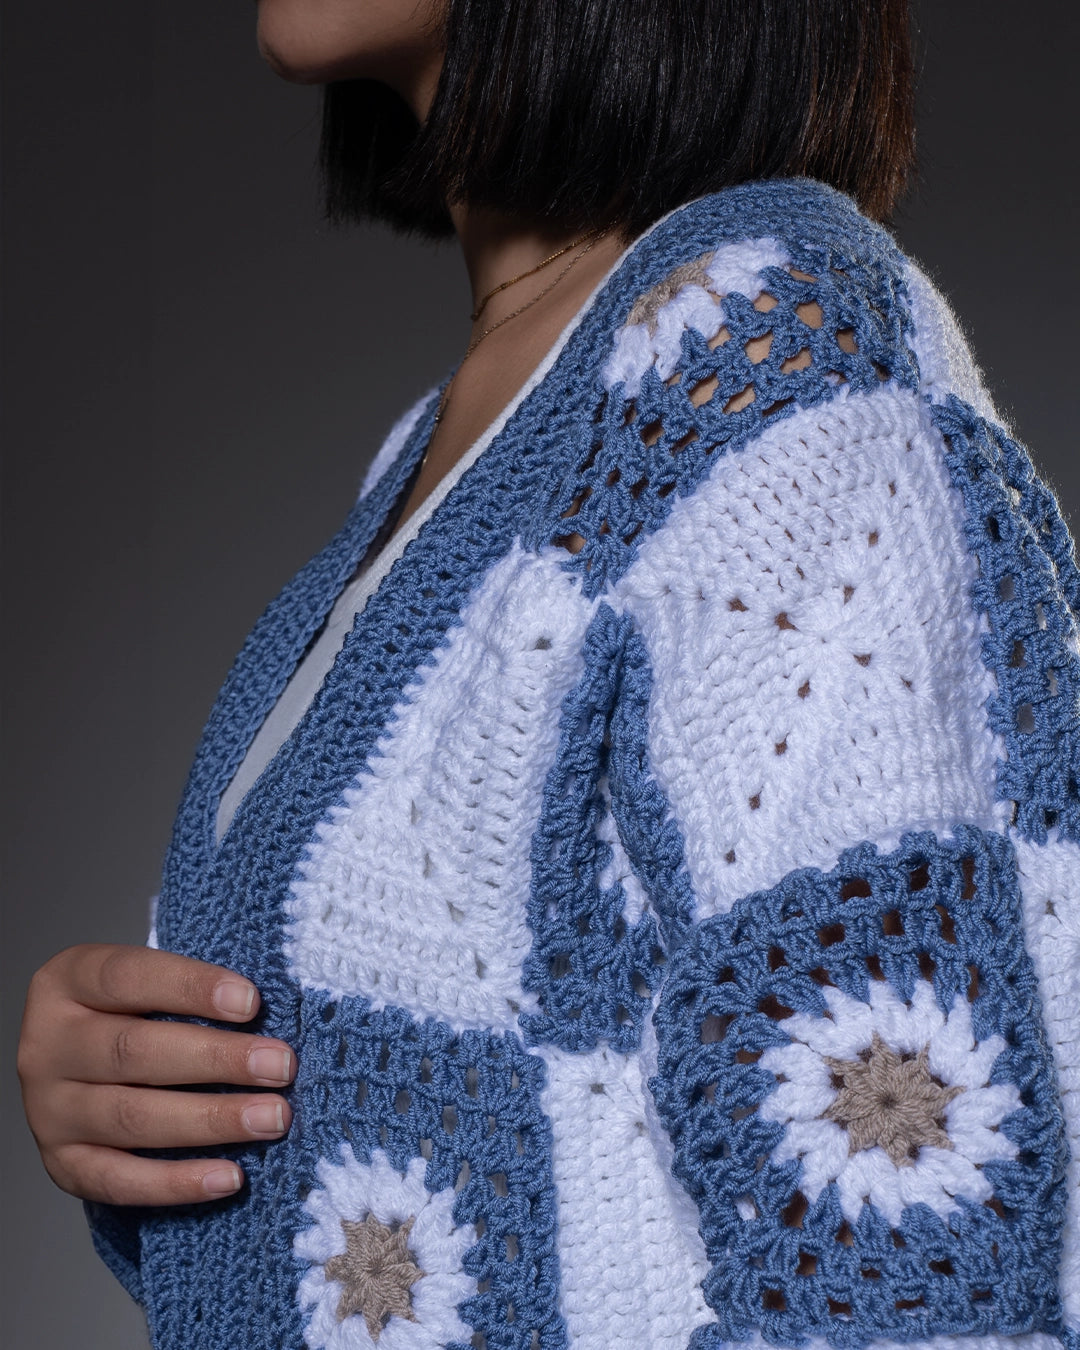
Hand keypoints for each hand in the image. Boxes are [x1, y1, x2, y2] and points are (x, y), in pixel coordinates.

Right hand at [18, 944, 295, 1205]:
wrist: (84, 1065)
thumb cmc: (138, 1011)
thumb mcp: (151, 981)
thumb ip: (193, 990)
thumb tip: (270, 1013)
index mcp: (66, 983)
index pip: (128, 978)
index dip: (191, 987)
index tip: (252, 1002)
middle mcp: (47, 1047)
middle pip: (133, 1052)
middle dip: (216, 1059)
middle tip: (280, 1065)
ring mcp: (49, 1111)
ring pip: (132, 1118)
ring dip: (211, 1119)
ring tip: (273, 1117)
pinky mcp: (63, 1164)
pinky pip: (119, 1181)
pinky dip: (178, 1182)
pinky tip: (231, 1176)